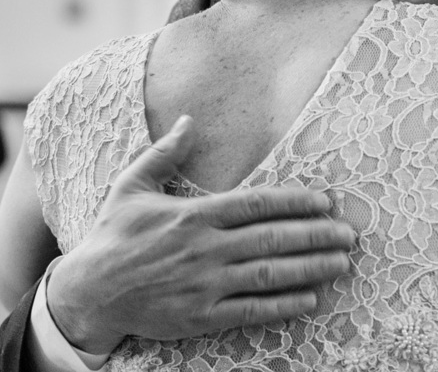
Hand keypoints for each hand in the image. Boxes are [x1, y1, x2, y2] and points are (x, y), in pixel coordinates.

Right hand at [46, 115, 355, 353]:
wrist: (87, 293)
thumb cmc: (113, 236)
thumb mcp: (131, 186)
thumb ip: (165, 153)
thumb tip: (189, 120)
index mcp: (194, 215)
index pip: (257, 204)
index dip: (295, 201)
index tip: (325, 201)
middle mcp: (204, 249)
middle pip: (272, 239)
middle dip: (316, 235)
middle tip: (350, 234)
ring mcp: (204, 285)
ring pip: (268, 275)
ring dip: (310, 268)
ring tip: (341, 263)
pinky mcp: (200, 317)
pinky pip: (250, 311)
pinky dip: (283, 306)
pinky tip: (311, 299)